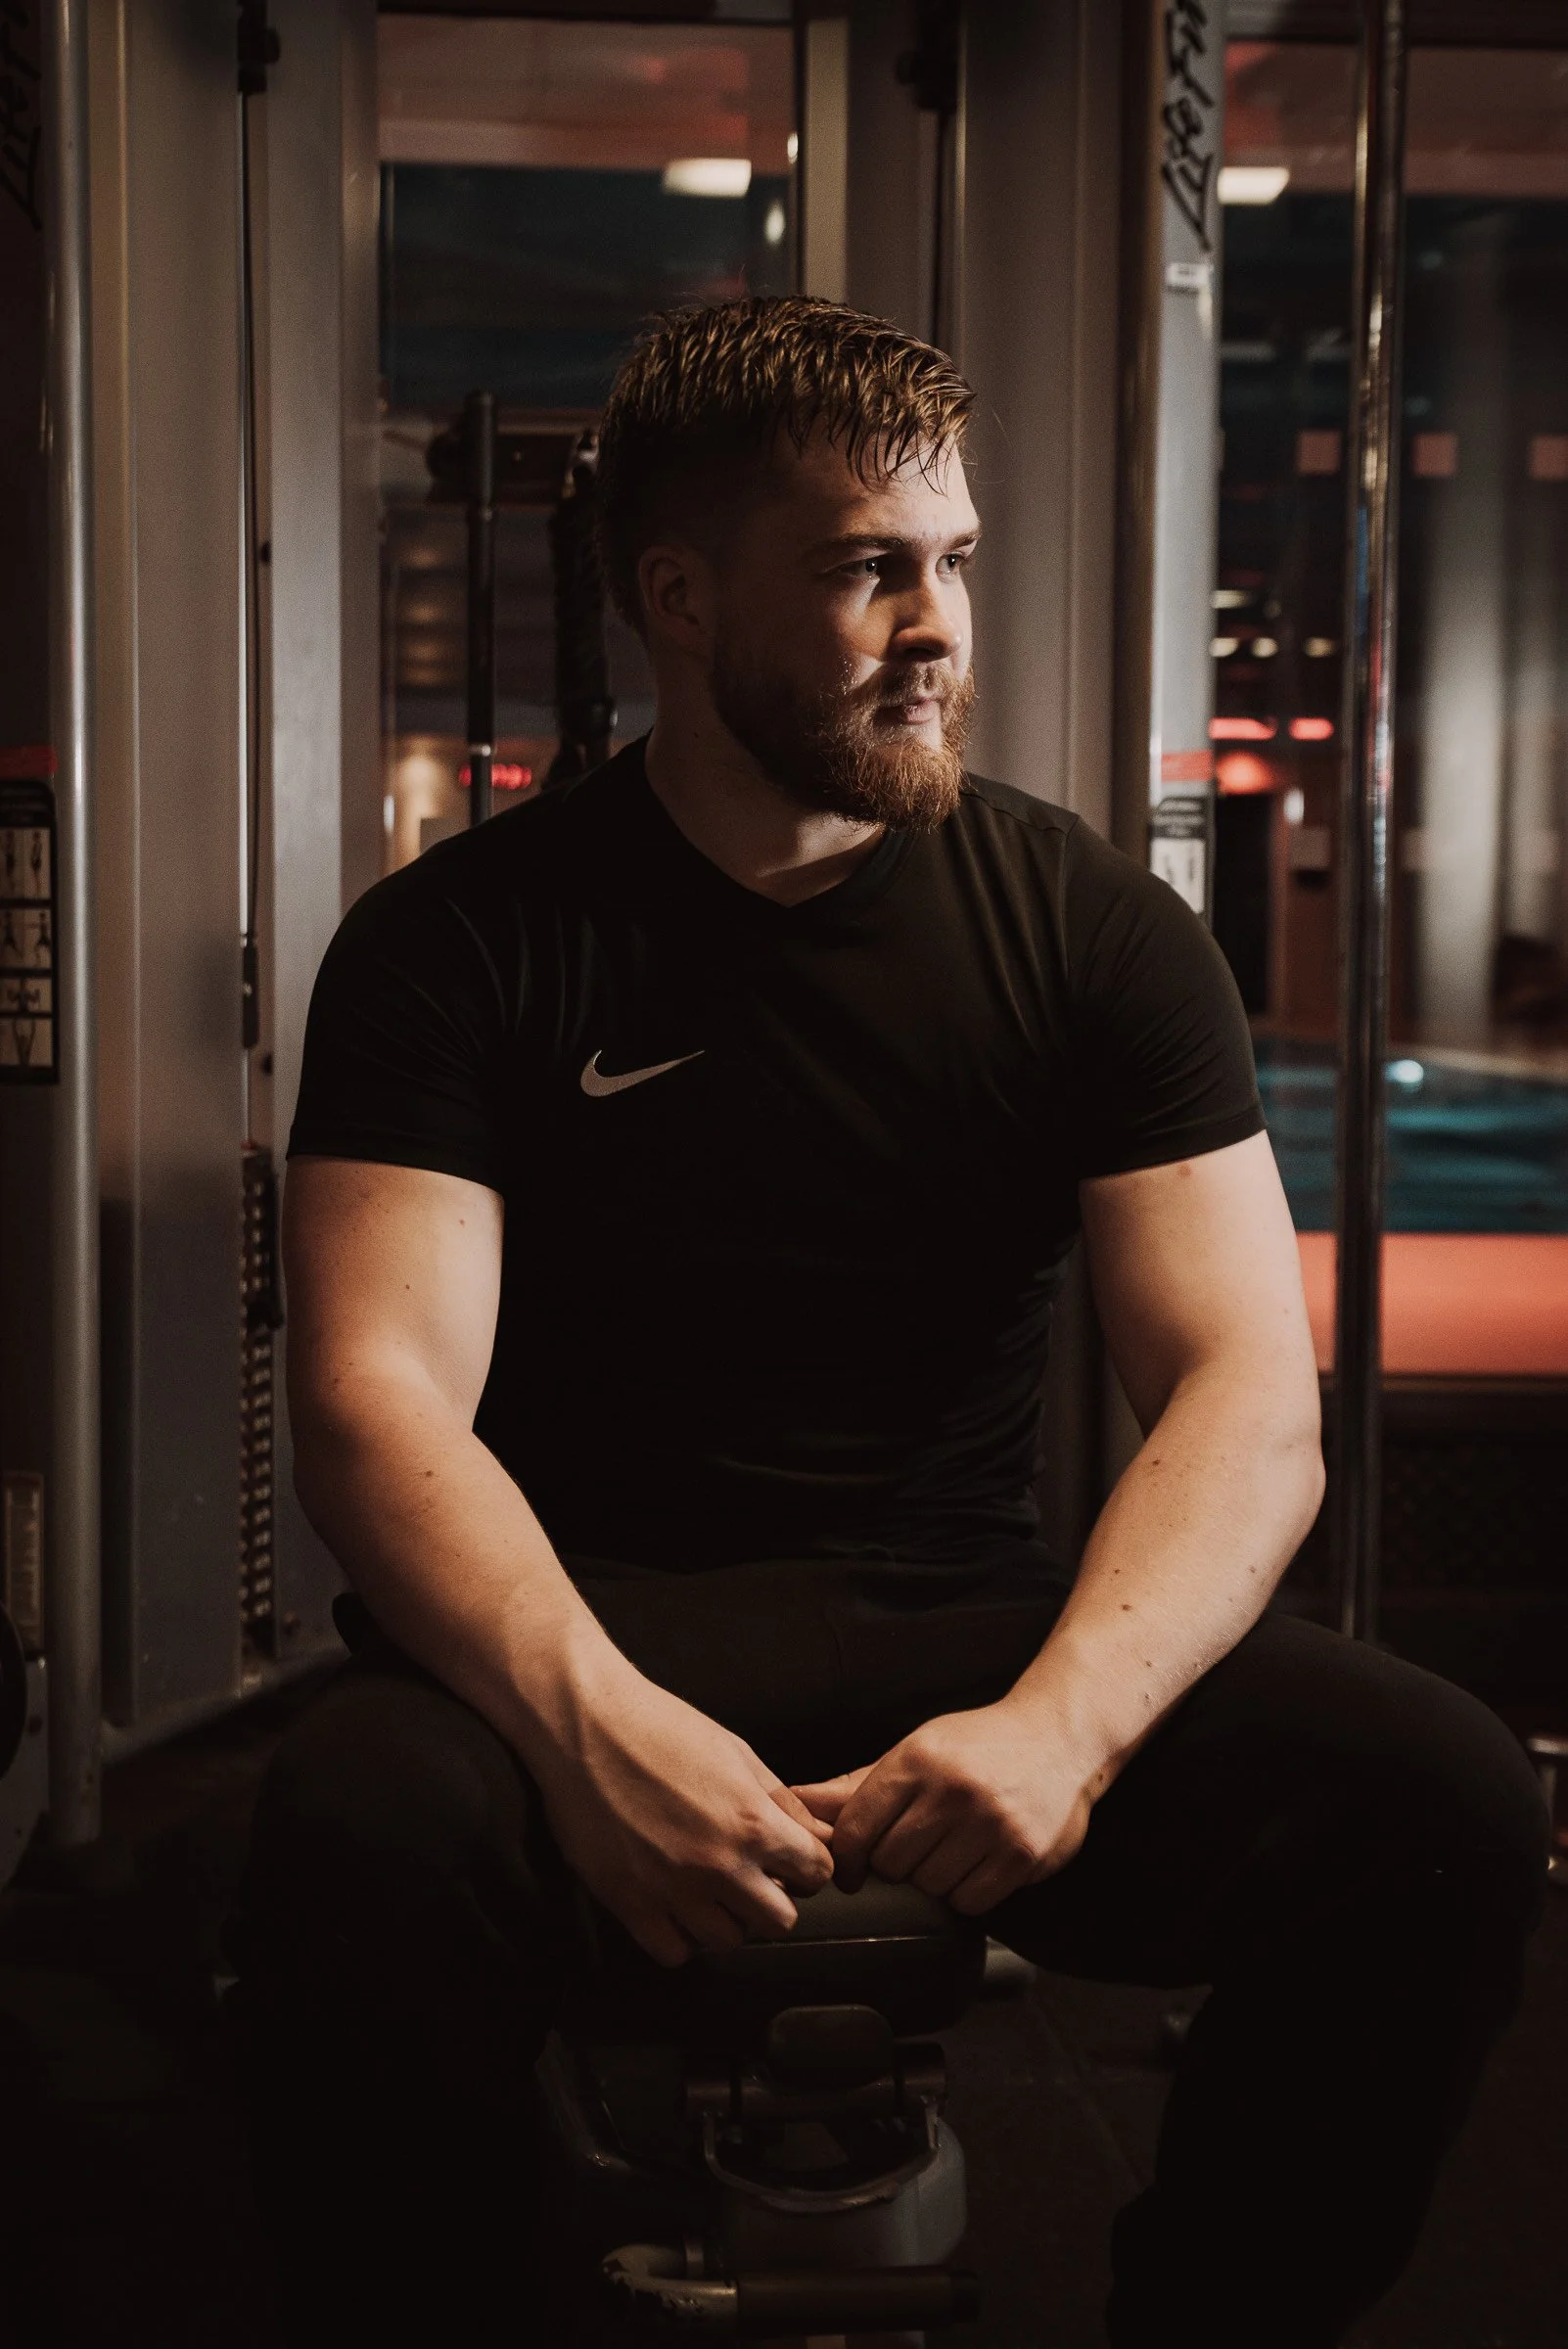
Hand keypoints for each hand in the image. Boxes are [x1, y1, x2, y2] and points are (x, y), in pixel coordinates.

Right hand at [529, 1661, 834, 1967]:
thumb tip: (815, 1833)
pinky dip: (680, 1937)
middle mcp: (718, 1864)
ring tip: (710, 1889)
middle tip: (752, 1878)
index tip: (791, 1861)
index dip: (808, 1865)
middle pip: (779, 1920)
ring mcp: (672, 1890)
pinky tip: (674, 1906)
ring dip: (726, 1919)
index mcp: (752, 1822)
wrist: (586, 1726)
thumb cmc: (659, 1727)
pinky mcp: (630, 1904)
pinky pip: (674, 1952)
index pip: (816, 1872)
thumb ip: (780, 1800)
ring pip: (728, 1942)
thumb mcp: (736, 1752)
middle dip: (773, 1899)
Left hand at [791, 1699, 1096, 1915]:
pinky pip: (969, 1902)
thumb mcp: (915, 1752)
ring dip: (934, 1879)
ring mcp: (990, 1823)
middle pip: (891, 1864)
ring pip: (929, 1887)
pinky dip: (967, 1893)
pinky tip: (977, 1864)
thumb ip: (856, 1785)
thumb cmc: (978, 1746)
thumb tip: (797, 1800)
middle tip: (917, 1847)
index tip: (852, 1868)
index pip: (856, 1828)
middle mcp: (951, 1790)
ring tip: (952, 1849)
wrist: (1059, 1736)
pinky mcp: (1021, 1854)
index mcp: (916, 1760)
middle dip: (896, 1864)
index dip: (846, 1858)